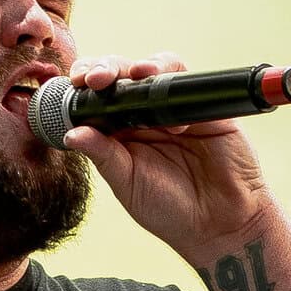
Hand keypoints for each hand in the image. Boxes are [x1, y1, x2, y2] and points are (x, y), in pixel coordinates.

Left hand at [62, 52, 276, 260]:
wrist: (219, 224)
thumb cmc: (169, 210)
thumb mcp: (128, 184)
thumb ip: (103, 156)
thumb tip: (72, 134)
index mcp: (118, 132)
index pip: (95, 98)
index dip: (84, 85)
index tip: (74, 84)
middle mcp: (143, 116)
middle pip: (121, 75)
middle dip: (106, 67)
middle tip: (96, 78)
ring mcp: (173, 109)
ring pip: (154, 69)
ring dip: (141, 67)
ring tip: (135, 76)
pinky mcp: (204, 107)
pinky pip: (187, 82)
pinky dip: (175, 88)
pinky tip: (173, 120)